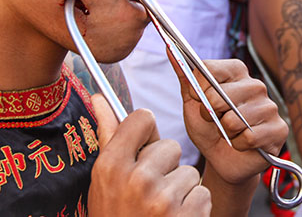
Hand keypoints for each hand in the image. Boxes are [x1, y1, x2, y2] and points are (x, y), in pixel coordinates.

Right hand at [87, 95, 210, 216]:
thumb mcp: (104, 182)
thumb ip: (109, 136)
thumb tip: (99, 97)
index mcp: (110, 166)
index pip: (142, 117)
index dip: (145, 134)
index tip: (141, 151)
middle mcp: (136, 179)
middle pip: (170, 145)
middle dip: (165, 167)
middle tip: (149, 194)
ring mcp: (163, 198)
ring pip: (188, 171)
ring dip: (180, 190)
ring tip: (160, 211)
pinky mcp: (187, 213)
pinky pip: (201, 192)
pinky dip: (193, 208)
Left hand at [173, 57, 287, 184]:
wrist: (223, 160)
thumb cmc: (208, 128)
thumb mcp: (192, 103)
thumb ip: (184, 76)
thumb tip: (169, 48)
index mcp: (236, 72)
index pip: (209, 69)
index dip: (197, 88)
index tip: (198, 100)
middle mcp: (256, 85)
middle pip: (219, 95)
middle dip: (209, 114)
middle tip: (215, 121)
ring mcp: (269, 106)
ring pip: (233, 119)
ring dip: (225, 133)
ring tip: (230, 133)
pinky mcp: (278, 128)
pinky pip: (248, 137)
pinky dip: (238, 145)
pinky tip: (242, 144)